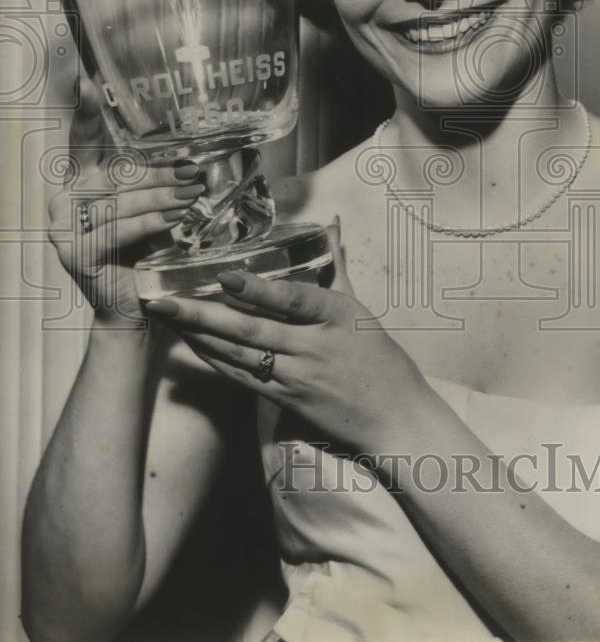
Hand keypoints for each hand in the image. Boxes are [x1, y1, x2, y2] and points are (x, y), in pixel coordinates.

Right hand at [47, 75, 205, 319]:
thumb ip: (153, 185)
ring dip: (162, 198)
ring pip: (121, 203)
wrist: (132, 305)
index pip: (83, 144)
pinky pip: (120, 229)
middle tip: (193, 172)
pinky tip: (175, 221)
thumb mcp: (148, 210)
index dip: (85, 113)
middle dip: (158, 174)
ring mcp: (63, 229)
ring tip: (194, 195)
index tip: (85, 80)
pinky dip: (151, 224)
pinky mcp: (75, 253)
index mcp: (78, 184)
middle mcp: (63, 202)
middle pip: (115, 177)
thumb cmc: (143, 251)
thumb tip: (189, 163)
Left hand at [145, 218, 430, 451]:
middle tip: (162, 301)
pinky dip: (214, 360)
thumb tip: (330, 224)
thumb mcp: (360, 309)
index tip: (226, 277)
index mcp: (336, 316)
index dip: (258, 290)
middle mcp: (314, 346)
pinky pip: (242, 377)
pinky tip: (191, 344)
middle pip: (250, 330)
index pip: (293, 300)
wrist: (394, 418)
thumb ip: (337, 266)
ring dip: (198, 336)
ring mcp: (297, 377)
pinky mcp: (285, 401)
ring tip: (165, 317)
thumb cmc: (380, 358)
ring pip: (238, 355)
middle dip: (201, 315)